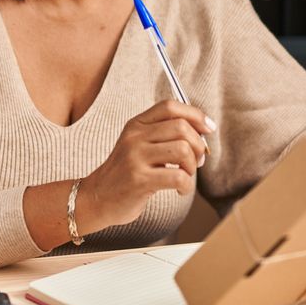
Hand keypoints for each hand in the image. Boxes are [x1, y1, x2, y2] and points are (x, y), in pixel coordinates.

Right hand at [80, 100, 213, 228]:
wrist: (97, 198)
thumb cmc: (125, 174)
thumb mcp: (138, 146)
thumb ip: (164, 135)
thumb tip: (202, 131)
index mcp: (136, 125)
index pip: (170, 107)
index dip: (195, 115)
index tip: (208, 129)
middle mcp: (135, 137)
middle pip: (181, 127)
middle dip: (199, 145)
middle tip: (197, 161)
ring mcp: (135, 158)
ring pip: (182, 149)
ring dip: (192, 166)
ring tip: (186, 175)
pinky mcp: (139, 180)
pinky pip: (178, 177)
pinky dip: (186, 185)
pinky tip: (180, 190)